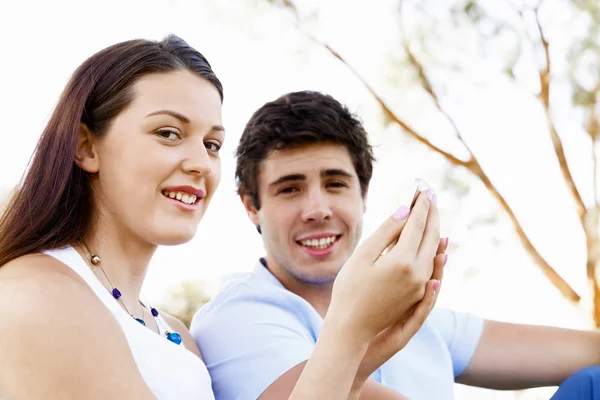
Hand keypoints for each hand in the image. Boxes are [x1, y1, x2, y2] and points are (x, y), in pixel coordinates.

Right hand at [328, 190, 440, 343]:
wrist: (352, 328)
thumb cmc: (349, 289)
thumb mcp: (363, 255)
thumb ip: (386, 231)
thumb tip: (405, 210)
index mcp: (403, 261)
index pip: (417, 225)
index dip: (421, 205)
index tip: (424, 189)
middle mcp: (418, 273)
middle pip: (431, 236)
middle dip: (432, 214)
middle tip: (431, 196)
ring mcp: (421, 286)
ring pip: (434, 251)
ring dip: (434, 230)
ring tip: (432, 213)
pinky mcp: (418, 294)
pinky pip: (431, 264)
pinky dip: (432, 248)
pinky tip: (433, 241)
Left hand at [355, 239, 447, 383]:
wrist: (351, 341)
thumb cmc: (358, 305)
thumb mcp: (370, 272)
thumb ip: (387, 251)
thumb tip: (398, 225)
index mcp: (401, 280)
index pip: (416, 253)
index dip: (424, 235)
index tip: (427, 215)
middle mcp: (411, 294)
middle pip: (428, 268)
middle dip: (436, 248)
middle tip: (442, 227)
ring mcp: (410, 311)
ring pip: (430, 289)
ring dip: (439, 271)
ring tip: (443, 252)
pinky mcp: (406, 327)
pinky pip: (422, 312)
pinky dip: (429, 299)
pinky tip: (432, 283)